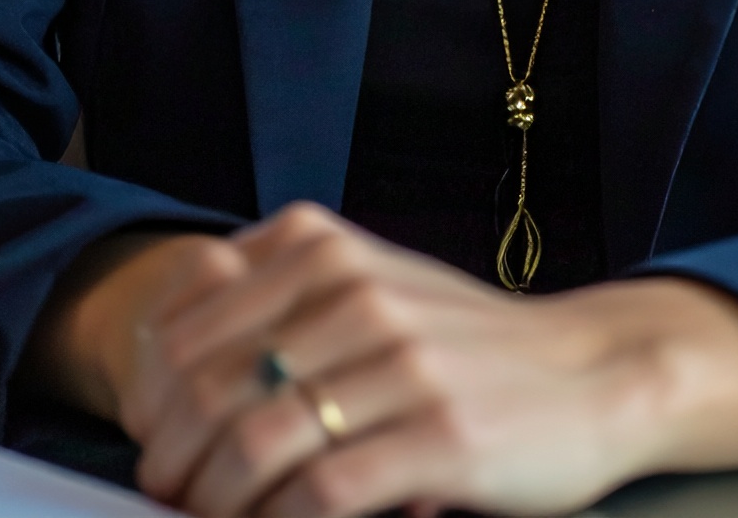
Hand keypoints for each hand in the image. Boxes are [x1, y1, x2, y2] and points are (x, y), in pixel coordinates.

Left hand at [34, 203, 737, 516]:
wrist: (589, 375)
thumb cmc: (462, 345)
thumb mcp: (369, 284)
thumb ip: (280, 298)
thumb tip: (163, 361)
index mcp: (325, 246)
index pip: (192, 324)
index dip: (151, 396)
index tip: (148, 439)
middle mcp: (356, 291)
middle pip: (212, 388)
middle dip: (172, 458)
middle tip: (166, 496)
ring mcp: (399, 363)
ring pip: (256, 444)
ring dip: (214, 502)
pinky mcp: (438, 436)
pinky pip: (323, 493)